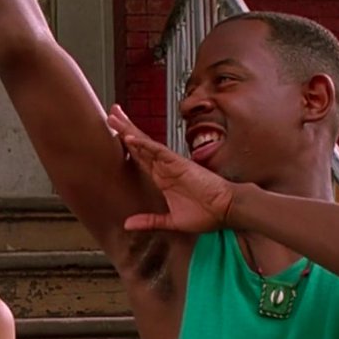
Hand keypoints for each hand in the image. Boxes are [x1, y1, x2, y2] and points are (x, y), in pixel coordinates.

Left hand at [106, 104, 235, 232]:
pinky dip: (144, 144)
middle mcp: (165, 168)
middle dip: (125, 129)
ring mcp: (171, 164)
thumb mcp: (170, 221)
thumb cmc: (205, 214)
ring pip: (146, 144)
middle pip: (140, 145)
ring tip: (115, 116)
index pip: (140, 158)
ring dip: (129, 131)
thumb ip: (149, 221)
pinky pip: (159, 152)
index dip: (127, 146)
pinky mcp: (180, 164)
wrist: (226, 211)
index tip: (114, 134)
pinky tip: (130, 137)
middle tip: (112, 114)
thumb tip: (127, 224)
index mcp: (162, 178)